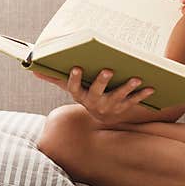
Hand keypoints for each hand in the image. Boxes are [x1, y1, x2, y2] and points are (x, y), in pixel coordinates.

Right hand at [30, 67, 154, 125]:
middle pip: (97, 92)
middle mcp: (94, 103)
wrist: (104, 118)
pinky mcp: (124, 108)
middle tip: (108, 70)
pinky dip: (143, 95)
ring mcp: (110, 106)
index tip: (75, 67)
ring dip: (127, 88)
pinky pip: (134, 102)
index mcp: (80, 95)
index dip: (74, 79)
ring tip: (136, 78)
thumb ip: (55, 78)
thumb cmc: (86, 94)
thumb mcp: (71, 87)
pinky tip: (151, 87)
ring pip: (118, 97)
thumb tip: (33, 69)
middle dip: (102, 81)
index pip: (73, 88)